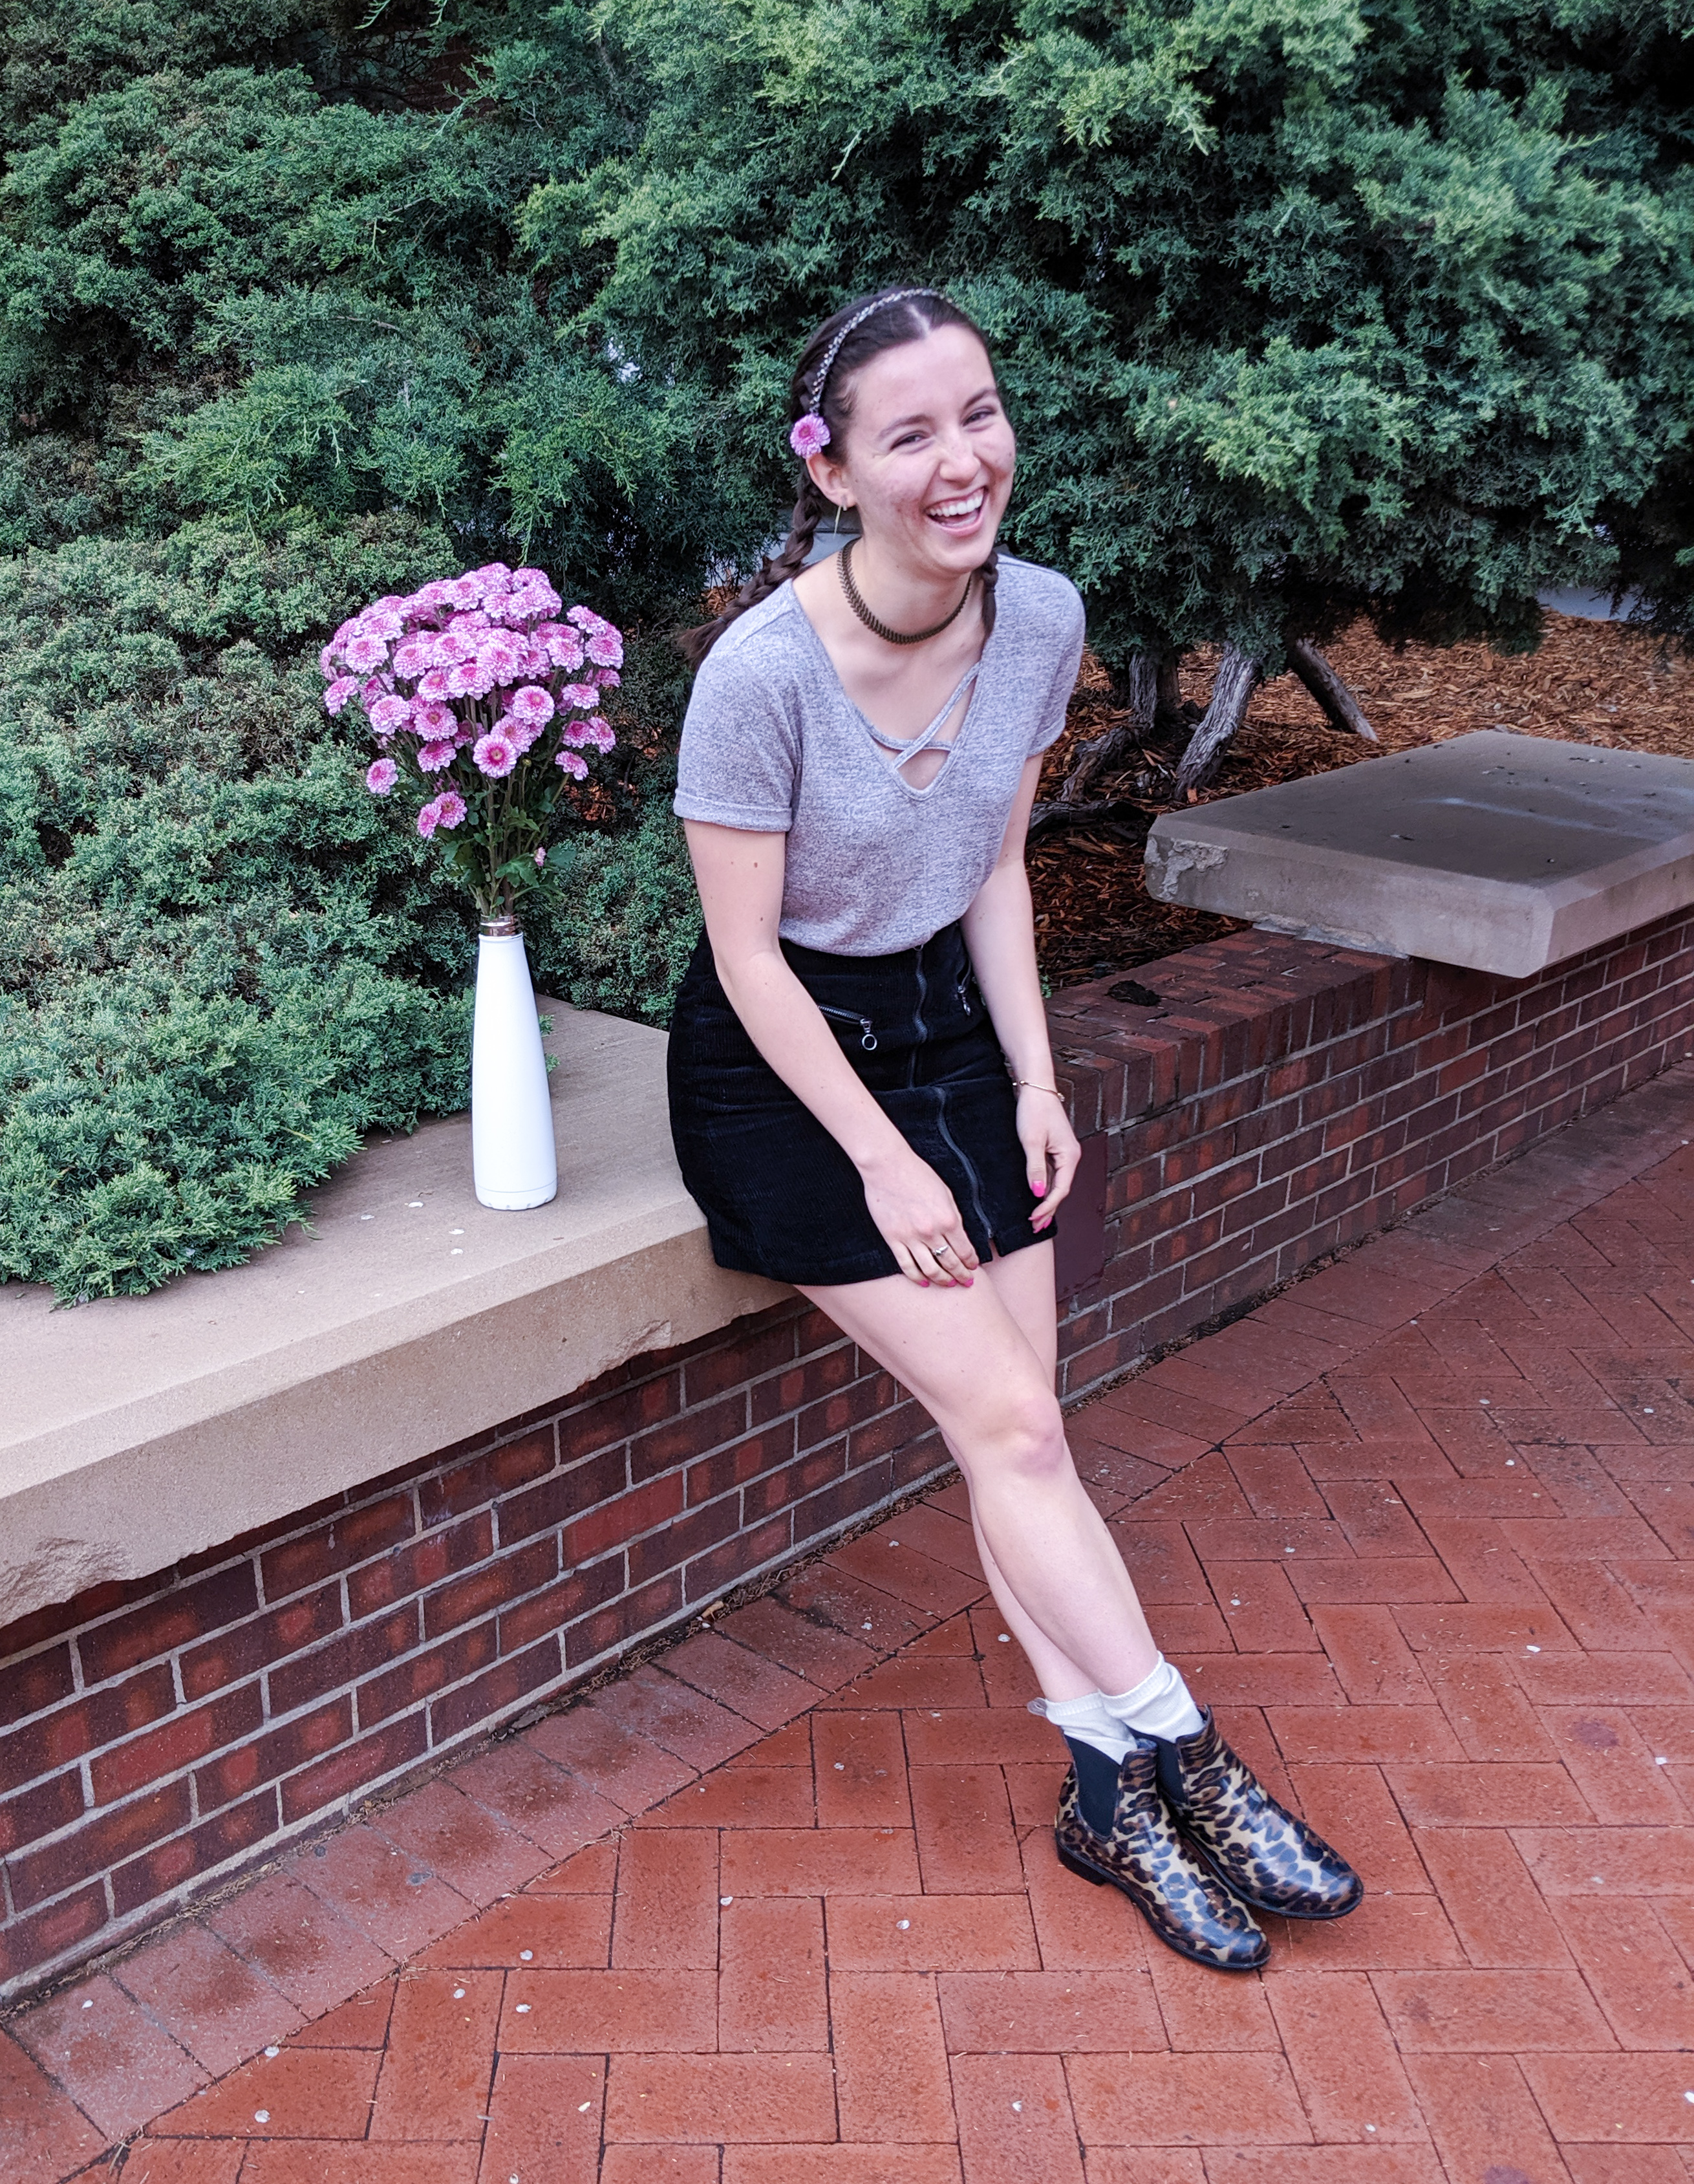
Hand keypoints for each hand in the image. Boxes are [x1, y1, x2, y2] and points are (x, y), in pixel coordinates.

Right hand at [859, 1146, 980, 1286]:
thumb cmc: (918, 1175)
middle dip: (961, 1275)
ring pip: (930, 1269)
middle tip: (966, 1283)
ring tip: (948, 1284)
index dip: (971, 1262)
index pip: (965, 1250)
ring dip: (942, 1280)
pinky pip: (906, 1265)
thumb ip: (954, 1216)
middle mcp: (931, 1232)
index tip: (973, 1268)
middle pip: (950, 1262)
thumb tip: (961, 1237)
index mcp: (948, 1219)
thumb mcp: (946, 1193)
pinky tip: (923, 1283)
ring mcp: (911, 1237)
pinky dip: (916, 1277)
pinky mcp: (893, 1239)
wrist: (887, 1167)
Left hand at [1016, 1085, 1080, 1231]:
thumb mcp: (1031, 1141)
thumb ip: (1035, 1169)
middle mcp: (1071, 1156)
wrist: (1036, 1087)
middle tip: (1035, 1228)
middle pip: (1061, 1190)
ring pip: (1057, 1183)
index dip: (1047, 1207)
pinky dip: (1045, 1188)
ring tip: (1035, 1218)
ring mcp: (1064, 1153)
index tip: (1033, 1219)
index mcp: (1070, 1156)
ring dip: (1047, 1201)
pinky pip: (1053, 1174)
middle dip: (1049, 1210)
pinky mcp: (1056, 1149)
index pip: (1061, 1190)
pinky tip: (1037, 1196)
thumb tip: (1037, 1194)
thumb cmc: (1034, 1111)